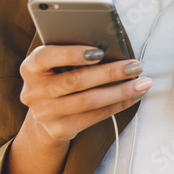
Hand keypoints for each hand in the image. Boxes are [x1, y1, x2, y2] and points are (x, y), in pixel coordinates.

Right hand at [18, 45, 150, 145]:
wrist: (46, 114)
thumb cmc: (60, 76)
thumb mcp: (59, 62)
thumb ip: (75, 52)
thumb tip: (112, 44)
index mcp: (30, 68)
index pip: (46, 57)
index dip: (72, 54)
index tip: (99, 51)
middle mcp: (33, 92)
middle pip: (75, 81)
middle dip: (109, 72)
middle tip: (135, 65)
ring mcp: (44, 113)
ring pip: (88, 101)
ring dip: (120, 91)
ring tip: (143, 83)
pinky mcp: (59, 130)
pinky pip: (94, 116)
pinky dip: (118, 105)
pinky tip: (134, 96)